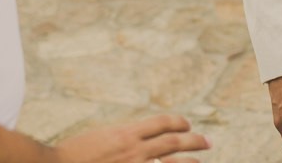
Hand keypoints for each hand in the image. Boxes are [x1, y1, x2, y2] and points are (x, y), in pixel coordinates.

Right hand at [53, 114, 210, 162]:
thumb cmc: (73, 154)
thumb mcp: (99, 138)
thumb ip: (120, 138)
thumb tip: (134, 138)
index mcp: (126, 133)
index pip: (162, 123)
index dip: (178, 122)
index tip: (187, 124)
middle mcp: (134, 149)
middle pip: (173, 142)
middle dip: (194, 140)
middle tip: (209, 141)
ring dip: (190, 161)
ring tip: (201, 161)